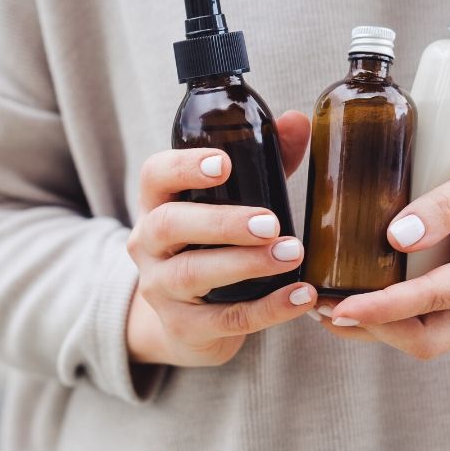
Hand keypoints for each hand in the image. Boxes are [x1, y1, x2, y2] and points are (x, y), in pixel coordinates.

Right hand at [125, 111, 316, 366]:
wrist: (188, 323)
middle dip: (221, 222)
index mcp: (157, 204)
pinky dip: (268, 309)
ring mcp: (161, 289)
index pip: (155, 176)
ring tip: (292, 254)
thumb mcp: (230, 203)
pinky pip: (225, 319)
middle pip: (169, 225)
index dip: (185, 167)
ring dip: (245, 264)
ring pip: (192, 274)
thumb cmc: (212, 246)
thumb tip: (297, 122)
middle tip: (270, 222)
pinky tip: (301, 296)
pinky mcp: (184, 328)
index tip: (225, 164)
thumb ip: (263, 163)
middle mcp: (148, 245)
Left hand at [317, 130, 449, 359]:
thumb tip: (397, 235)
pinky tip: (350, 292)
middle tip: (321, 308)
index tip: (340, 307)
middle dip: (375, 330)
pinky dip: (386, 312)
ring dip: (375, 327)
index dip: (386, 308)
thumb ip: (449, 201)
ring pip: (424, 334)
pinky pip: (423, 315)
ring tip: (323, 304)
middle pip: (430, 339)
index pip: (439, 300)